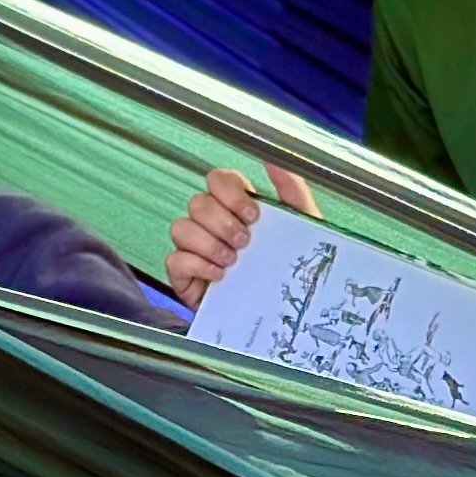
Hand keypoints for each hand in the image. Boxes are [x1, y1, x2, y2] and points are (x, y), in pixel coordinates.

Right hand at [164, 163, 315, 309]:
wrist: (282, 317)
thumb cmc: (290, 269)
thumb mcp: (301, 227)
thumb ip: (291, 189)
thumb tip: (276, 159)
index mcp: (236, 207)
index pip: (218, 180)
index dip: (231, 192)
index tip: (253, 215)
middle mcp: (212, 224)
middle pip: (198, 202)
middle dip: (223, 222)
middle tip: (246, 242)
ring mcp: (195, 249)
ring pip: (181, 227)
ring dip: (209, 243)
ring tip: (233, 261)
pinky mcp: (184, 276)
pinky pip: (174, 259)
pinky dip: (198, 265)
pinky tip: (220, 276)